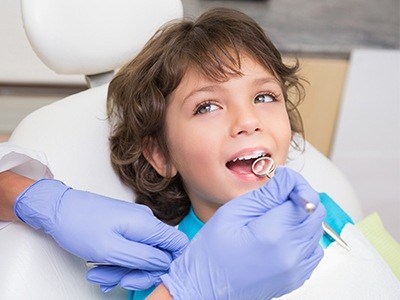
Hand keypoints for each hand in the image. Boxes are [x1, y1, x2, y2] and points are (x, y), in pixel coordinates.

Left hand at [14, 179, 188, 289]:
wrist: (57, 210)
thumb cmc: (79, 225)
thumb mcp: (111, 250)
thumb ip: (143, 258)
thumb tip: (165, 263)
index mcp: (146, 224)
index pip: (178, 243)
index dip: (171, 263)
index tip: (153, 276)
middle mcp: (144, 222)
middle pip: (158, 255)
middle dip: (138, 272)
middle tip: (119, 280)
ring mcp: (134, 224)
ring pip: (141, 255)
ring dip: (122, 270)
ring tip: (100, 274)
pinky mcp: (124, 227)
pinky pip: (129, 249)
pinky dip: (117, 262)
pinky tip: (101, 268)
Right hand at [161, 167, 325, 299]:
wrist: (204, 288)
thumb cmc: (211, 254)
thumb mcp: (232, 213)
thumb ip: (265, 195)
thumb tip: (286, 179)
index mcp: (273, 234)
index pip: (305, 198)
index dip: (295, 184)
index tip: (283, 182)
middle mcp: (290, 254)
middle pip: (316, 214)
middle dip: (300, 198)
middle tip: (277, 196)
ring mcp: (295, 269)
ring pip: (316, 231)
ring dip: (301, 217)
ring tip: (276, 217)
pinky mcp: (295, 278)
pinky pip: (312, 251)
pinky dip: (302, 237)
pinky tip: (281, 235)